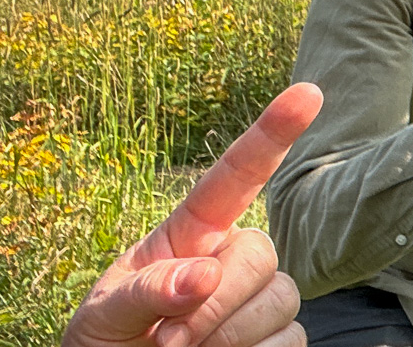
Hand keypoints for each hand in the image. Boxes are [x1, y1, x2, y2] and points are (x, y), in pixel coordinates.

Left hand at [64, 83, 324, 346]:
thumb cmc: (106, 346)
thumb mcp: (104, 314)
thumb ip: (147, 290)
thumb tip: (201, 276)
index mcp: (190, 234)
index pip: (235, 176)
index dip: (271, 133)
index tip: (308, 92)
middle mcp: (232, 258)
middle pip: (259, 254)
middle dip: (215, 303)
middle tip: (167, 344)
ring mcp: (260, 299)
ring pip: (281, 300)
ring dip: (229, 338)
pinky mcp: (280, 338)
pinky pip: (291, 339)